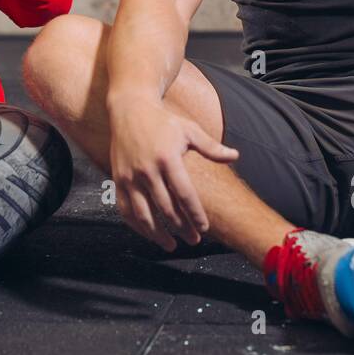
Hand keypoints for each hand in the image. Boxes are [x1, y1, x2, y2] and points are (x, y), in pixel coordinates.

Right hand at [108, 97, 238, 250]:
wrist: (129, 109)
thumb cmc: (163, 120)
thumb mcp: (189, 130)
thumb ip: (211, 147)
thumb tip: (235, 156)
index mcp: (168, 158)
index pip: (185, 194)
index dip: (195, 214)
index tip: (204, 228)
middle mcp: (147, 170)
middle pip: (166, 208)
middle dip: (182, 228)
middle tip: (193, 240)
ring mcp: (130, 176)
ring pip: (144, 215)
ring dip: (158, 234)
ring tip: (171, 245)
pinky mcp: (117, 179)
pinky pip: (125, 209)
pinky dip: (136, 225)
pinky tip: (148, 234)